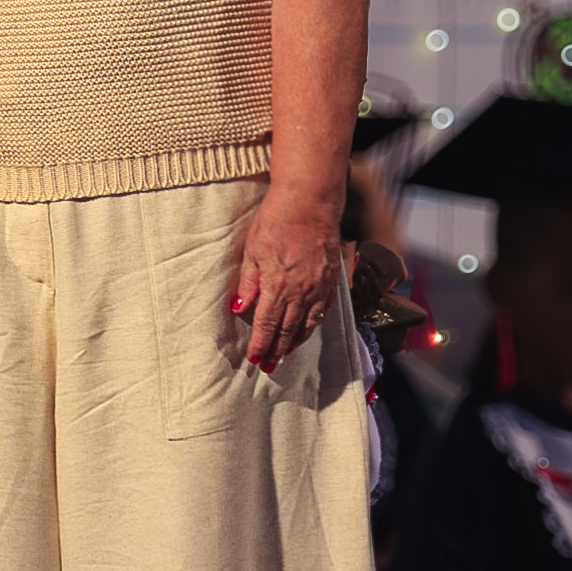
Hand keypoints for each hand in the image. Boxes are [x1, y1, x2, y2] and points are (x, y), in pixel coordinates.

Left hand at [232, 190, 343, 371]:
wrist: (311, 204)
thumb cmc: (276, 222)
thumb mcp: (252, 251)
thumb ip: (248, 283)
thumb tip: (240, 310)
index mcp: (278, 285)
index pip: (267, 323)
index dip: (261, 343)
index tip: (255, 359)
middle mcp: (302, 291)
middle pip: (288, 329)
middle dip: (277, 350)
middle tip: (268, 366)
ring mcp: (319, 287)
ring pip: (308, 324)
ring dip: (295, 342)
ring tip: (284, 354)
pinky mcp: (331, 280)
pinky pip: (322, 311)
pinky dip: (313, 326)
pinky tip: (306, 331)